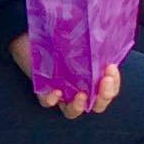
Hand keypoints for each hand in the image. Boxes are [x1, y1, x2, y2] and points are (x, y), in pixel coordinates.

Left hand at [8, 34, 122, 117]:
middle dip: (104, 95)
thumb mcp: (79, 40)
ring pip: (72, 111)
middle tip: (105, 81)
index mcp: (91, 81)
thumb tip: (106, 32)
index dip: (114, 83)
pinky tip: (56, 92)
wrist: (30, 36)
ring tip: (82, 95)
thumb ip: (93, 44)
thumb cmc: (59, 38)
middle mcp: (78, 90)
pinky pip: (47, 102)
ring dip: (79, 106)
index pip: (108, 90)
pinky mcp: (42, 91)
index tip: (111, 67)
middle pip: (96, 104)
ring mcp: (61, 93)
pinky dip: (52, 100)